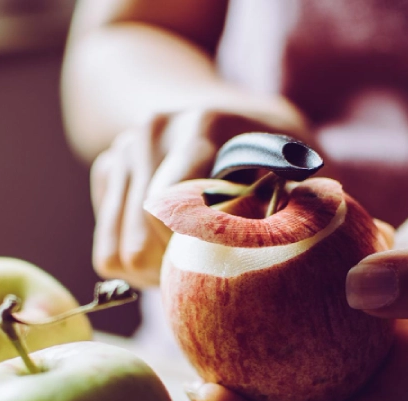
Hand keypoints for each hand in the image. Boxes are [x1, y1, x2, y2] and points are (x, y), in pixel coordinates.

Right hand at [89, 108, 309, 287]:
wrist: (228, 113)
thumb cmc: (275, 154)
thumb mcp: (299, 168)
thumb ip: (301, 203)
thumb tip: (292, 244)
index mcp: (202, 125)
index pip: (175, 212)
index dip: (195, 255)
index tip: (226, 266)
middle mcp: (152, 132)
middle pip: (138, 243)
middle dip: (171, 275)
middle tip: (206, 279)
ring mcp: (123, 151)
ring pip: (114, 254)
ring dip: (151, 276)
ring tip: (187, 268)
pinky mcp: (106, 171)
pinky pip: (105, 250)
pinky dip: (135, 265)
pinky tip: (169, 250)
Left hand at [188, 154, 407, 400]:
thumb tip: (358, 292)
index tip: (211, 389)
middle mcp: (382, 383)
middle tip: (191, 375)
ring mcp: (368, 356)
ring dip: (237, 389)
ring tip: (192, 339)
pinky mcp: (357, 321)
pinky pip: (295, 347)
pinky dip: (255, 334)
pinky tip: (226, 286)